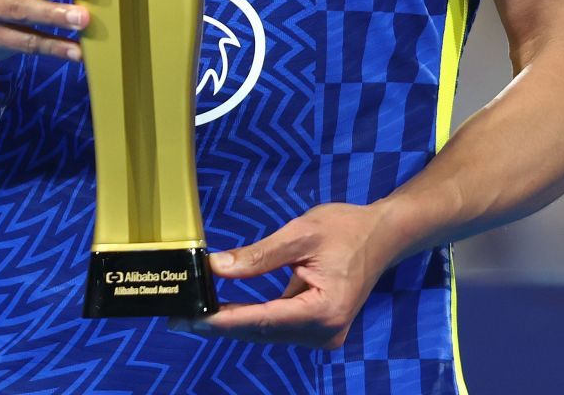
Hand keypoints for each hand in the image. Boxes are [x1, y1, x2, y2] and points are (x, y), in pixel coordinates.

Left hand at [182, 203, 403, 348]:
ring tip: (194, 314)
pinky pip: (277, 327)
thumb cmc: (346, 228)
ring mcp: (323, 335)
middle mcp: (324, 333)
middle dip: (221, 324)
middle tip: (180, 317)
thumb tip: (216, 268)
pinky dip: (251, 319)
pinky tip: (223, 312)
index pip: (263, 319)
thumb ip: (258, 256)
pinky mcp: (318, 330)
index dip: (224, 320)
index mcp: (323, 311)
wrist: (383, 235)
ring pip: (267, 332)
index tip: (192, 318)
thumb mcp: (300, 234)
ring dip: (232, 324)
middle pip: (262, 331)